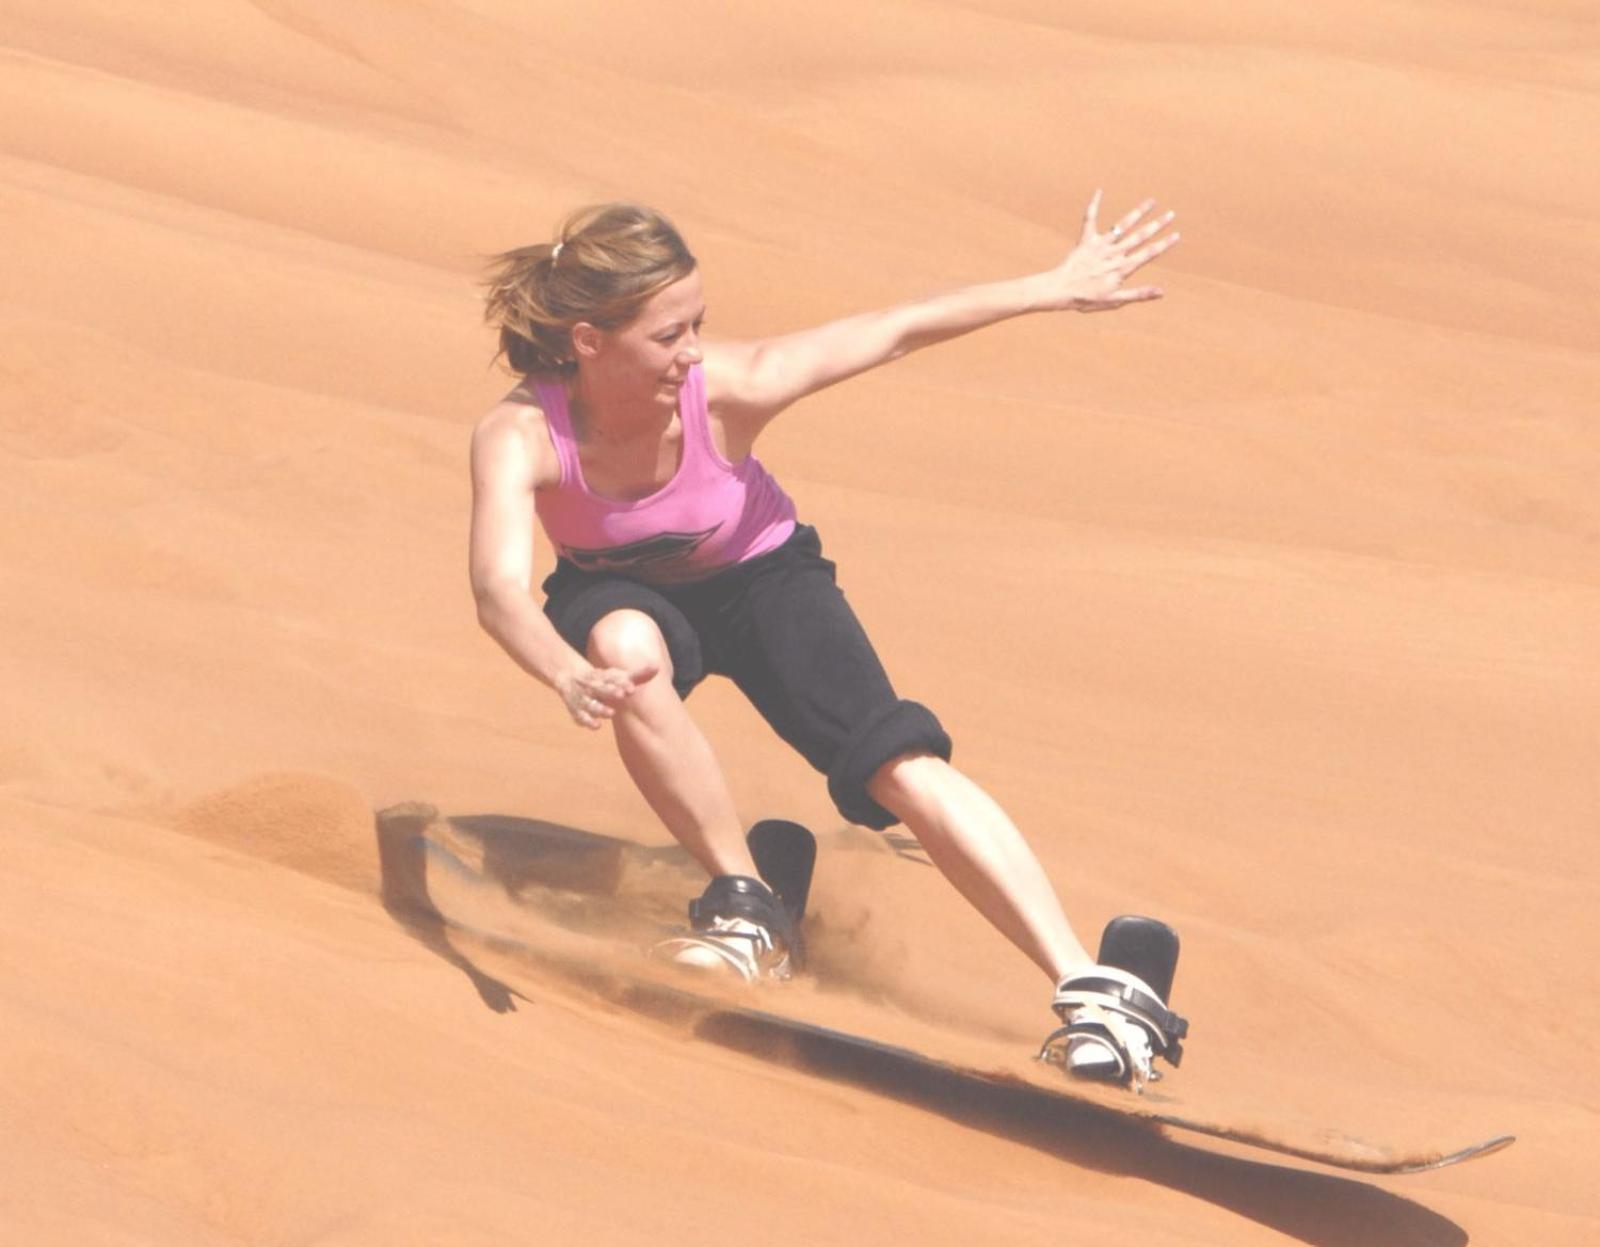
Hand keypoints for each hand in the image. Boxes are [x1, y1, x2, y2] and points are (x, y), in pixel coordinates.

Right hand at [555, 661, 657, 729]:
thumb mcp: (619, 675)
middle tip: (622, 695)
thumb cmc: (603, 679)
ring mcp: (583, 697)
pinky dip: (586, 720)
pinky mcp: (576, 709)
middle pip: (600, 688)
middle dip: (610, 691)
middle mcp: (592, 686)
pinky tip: (596, 726)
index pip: (612, 678)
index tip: (631, 688)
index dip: (622, 682)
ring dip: (599, 708)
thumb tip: (657, 666)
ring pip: (589, 703)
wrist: (569, 677)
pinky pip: (579, 715)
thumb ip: (638, 674)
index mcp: (604, 676)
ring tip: (611, 713)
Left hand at [1034, 190, 1180, 312]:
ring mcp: (1101, 245)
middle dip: (1157, 225)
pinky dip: (1094, 205)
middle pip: (1140, 236)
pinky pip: (1090, 220)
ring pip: (1123, 225)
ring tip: (1151, 201)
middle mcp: (1114, 253)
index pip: (1148, 254)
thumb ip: (1138, 294)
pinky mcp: (1086, 241)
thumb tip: (1162, 292)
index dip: (1164, 244)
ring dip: (1138, 212)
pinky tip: (1099, 190)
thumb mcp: (1114, 301)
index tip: (1177, 234)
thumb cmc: (1086, 299)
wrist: (1060, 290)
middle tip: (1171, 213)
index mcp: (1122, 268)